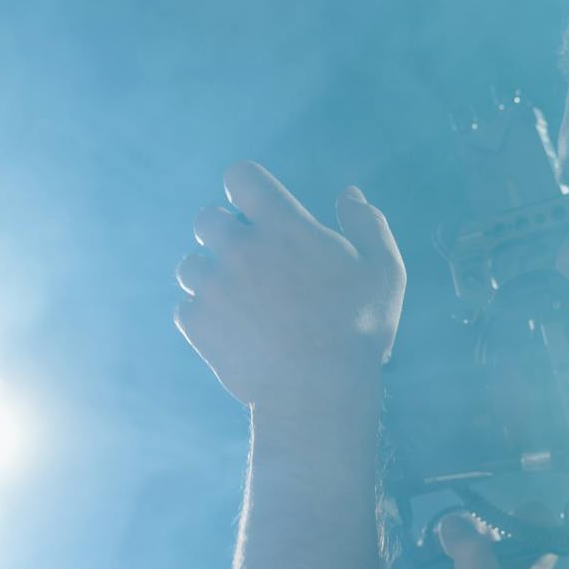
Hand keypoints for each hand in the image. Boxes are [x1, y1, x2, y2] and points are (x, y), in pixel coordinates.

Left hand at [174, 161, 405, 410]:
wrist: (317, 391)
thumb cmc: (358, 330)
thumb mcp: (383, 271)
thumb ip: (367, 224)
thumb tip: (349, 194)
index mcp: (282, 225)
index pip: (241, 176)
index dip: (246, 187)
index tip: (257, 208)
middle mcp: (240, 248)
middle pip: (206, 218)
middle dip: (225, 233)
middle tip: (252, 263)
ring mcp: (214, 286)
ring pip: (189, 264)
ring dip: (209, 275)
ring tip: (240, 301)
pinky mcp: (197, 324)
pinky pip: (185, 308)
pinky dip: (203, 316)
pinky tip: (232, 330)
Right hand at [402, 514, 556, 568]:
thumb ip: (471, 548)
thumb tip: (449, 522)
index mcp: (522, 565)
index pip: (535, 525)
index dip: (527, 511)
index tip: (503, 507)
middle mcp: (496, 564)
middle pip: (486, 523)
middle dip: (468, 521)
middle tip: (452, 533)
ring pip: (455, 535)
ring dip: (441, 534)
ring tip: (432, 547)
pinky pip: (430, 554)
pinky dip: (421, 549)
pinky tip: (416, 554)